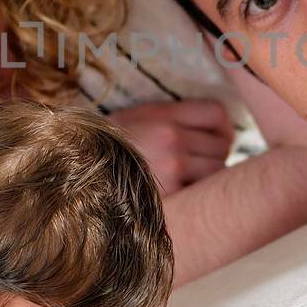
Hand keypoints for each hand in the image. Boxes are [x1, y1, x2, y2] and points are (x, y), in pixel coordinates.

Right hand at [109, 100, 233, 194]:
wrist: (82, 169)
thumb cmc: (113, 144)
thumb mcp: (140, 117)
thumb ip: (175, 116)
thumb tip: (219, 125)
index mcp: (164, 114)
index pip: (217, 113)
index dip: (224, 126)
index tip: (219, 136)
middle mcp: (171, 137)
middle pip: (222, 144)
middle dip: (217, 153)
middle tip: (201, 160)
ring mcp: (171, 167)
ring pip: (217, 170)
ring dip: (210, 175)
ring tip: (191, 176)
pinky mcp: (169, 194)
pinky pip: (201, 192)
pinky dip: (196, 194)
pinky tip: (181, 192)